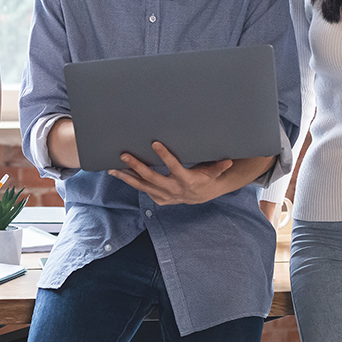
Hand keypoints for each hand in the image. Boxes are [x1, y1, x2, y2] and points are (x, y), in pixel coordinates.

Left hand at [108, 142, 234, 205]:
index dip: (164, 155)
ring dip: (127, 177)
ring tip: (112, 168)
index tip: (154, 143)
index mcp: (185, 180)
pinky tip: (118, 173)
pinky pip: (141, 189)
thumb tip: (229, 160)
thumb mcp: (213, 173)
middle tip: (125, 154)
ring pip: (142, 186)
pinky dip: (130, 181)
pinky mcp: (157, 198)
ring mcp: (163, 195)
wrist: (200, 197)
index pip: (173, 166)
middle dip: (137, 166)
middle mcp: (172, 189)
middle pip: (151, 177)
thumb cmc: (205, 179)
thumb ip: (219, 167)